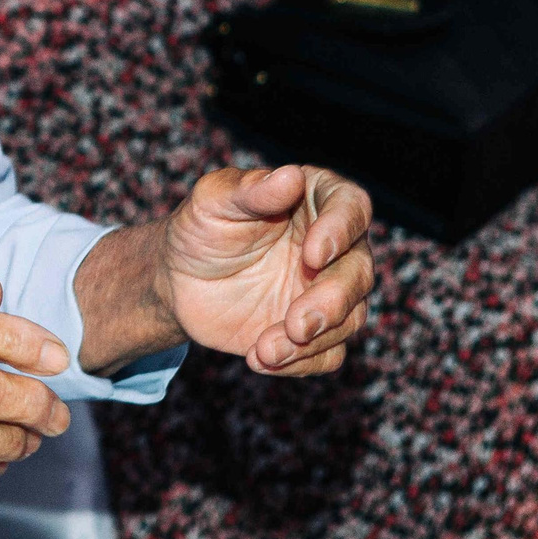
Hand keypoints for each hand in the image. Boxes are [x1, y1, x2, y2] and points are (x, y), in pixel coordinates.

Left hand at [156, 166, 373, 375]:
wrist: (178, 279)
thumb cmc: (200, 227)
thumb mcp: (212, 200)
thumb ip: (250, 189)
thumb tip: (291, 175)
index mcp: (317, 201)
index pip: (352, 207)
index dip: (341, 230)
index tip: (313, 253)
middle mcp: (334, 247)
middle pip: (358, 271)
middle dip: (332, 300)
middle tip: (296, 323)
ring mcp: (328, 290)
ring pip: (350, 318)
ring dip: (313, 340)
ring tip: (265, 349)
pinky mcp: (316, 332)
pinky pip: (329, 354)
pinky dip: (302, 363)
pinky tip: (262, 359)